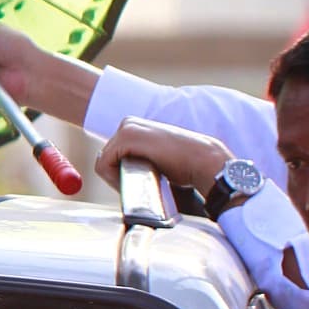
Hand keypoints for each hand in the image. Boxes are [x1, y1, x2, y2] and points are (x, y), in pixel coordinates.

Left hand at [92, 116, 234, 192]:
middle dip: (119, 176)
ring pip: (104, 161)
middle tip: (141, 184)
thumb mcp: (155, 159)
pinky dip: (114, 178)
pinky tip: (136, 180)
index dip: (120, 174)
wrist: (204, 161)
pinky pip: (104, 164)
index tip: (138, 183)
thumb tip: (120, 176)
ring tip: (142, 182)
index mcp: (134, 128)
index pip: (112, 156)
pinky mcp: (127, 137)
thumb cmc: (185, 165)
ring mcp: (126, 128)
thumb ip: (138, 161)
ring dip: (118, 178)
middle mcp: (127, 124)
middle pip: (106, 158)